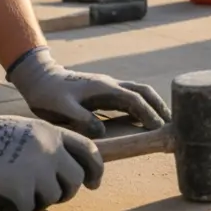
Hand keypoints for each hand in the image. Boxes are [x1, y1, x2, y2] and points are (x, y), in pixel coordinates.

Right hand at [0, 93, 102, 210]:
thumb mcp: (25, 130)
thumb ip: (46, 145)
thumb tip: (62, 170)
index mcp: (52, 133)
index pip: (89, 151)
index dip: (95, 170)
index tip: (93, 183)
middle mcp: (50, 151)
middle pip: (75, 180)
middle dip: (65, 192)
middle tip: (47, 196)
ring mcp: (36, 170)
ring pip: (53, 197)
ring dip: (37, 202)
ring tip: (16, 196)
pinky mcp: (19, 189)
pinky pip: (28, 209)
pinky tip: (1, 207)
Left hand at [7, 47, 171, 138]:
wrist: (38, 77)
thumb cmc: (47, 94)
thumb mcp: (60, 108)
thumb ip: (81, 118)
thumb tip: (102, 132)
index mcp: (103, 88)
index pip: (134, 99)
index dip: (148, 113)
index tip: (159, 127)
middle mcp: (110, 84)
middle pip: (143, 91)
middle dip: (159, 105)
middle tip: (172, 122)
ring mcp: (108, 86)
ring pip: (139, 92)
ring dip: (153, 104)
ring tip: (164, 121)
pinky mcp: (104, 91)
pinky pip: (129, 97)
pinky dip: (142, 105)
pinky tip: (144, 118)